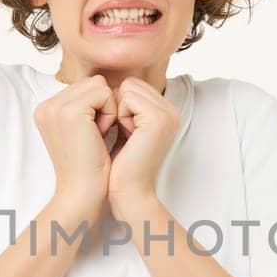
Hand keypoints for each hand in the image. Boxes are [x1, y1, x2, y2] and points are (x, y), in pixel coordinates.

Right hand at [33, 74, 116, 215]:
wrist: (82, 192)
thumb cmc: (89, 168)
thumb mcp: (83, 131)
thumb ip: (85, 108)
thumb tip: (104, 87)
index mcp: (46, 110)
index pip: (85, 88)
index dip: (98, 109)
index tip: (92, 135)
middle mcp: (45, 106)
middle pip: (91, 83)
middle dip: (102, 107)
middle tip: (96, 136)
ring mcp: (54, 107)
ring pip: (98, 86)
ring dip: (107, 109)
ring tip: (97, 135)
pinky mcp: (70, 111)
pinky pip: (104, 93)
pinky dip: (110, 112)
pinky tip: (100, 134)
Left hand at [106, 76, 178, 219]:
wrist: (128, 192)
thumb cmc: (121, 166)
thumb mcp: (124, 129)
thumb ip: (125, 106)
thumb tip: (105, 84)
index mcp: (165, 112)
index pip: (133, 85)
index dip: (118, 105)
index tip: (120, 131)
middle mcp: (171, 111)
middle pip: (131, 83)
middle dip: (117, 105)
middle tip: (121, 133)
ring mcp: (167, 114)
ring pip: (128, 88)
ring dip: (118, 110)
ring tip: (124, 135)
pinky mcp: (157, 120)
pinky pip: (127, 98)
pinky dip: (119, 114)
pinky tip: (125, 135)